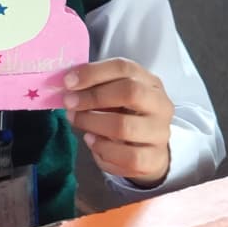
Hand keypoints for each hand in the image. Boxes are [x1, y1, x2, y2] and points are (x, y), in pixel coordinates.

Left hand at [64, 58, 172, 186]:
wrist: (146, 149)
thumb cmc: (124, 115)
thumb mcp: (112, 96)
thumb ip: (94, 88)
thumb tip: (67, 86)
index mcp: (149, 82)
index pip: (124, 68)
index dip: (93, 73)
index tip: (68, 82)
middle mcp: (160, 105)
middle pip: (130, 92)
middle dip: (93, 97)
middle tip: (69, 102)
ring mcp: (159, 132)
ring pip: (124, 126)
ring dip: (91, 123)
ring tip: (76, 121)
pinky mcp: (153, 158)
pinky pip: (126, 155)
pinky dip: (102, 148)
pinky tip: (91, 141)